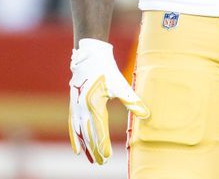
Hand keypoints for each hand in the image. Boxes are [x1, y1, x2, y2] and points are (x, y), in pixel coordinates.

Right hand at [68, 38, 149, 163]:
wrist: (89, 55)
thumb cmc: (106, 70)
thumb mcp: (120, 85)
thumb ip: (132, 101)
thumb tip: (146, 114)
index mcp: (94, 104)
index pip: (99, 129)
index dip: (103, 143)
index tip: (108, 156)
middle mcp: (82, 107)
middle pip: (89, 133)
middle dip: (95, 149)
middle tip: (102, 163)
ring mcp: (76, 107)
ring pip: (80, 132)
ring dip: (85, 147)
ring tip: (91, 160)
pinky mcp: (73, 104)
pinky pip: (72, 125)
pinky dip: (75, 138)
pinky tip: (77, 149)